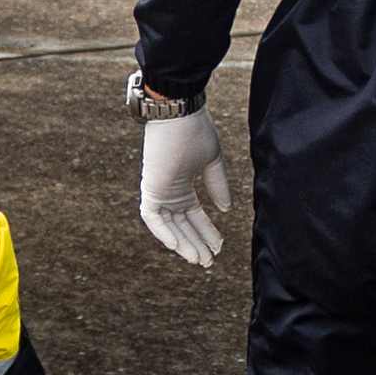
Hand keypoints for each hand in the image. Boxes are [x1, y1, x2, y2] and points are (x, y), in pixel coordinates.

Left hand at [137, 109, 229, 266]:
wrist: (179, 113)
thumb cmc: (195, 131)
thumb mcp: (212, 162)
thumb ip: (218, 186)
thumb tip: (225, 210)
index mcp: (183, 185)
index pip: (194, 216)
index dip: (207, 231)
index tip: (221, 246)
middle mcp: (169, 192)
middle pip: (182, 226)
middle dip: (196, 244)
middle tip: (210, 261)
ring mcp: (158, 191)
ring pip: (168, 227)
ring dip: (183, 244)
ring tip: (199, 260)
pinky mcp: (150, 188)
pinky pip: (152, 218)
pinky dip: (163, 233)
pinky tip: (178, 247)